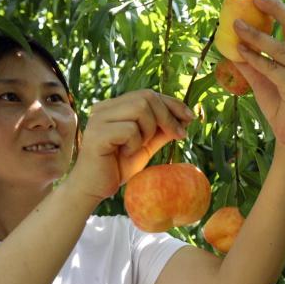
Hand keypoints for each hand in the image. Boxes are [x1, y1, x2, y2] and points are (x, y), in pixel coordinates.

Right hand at [65, 89, 194, 202]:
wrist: (94, 188)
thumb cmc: (117, 167)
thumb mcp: (146, 146)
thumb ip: (161, 131)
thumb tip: (184, 119)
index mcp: (114, 107)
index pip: (148, 94)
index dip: (172, 103)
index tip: (190, 117)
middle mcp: (104, 107)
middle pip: (146, 97)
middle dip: (167, 116)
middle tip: (177, 136)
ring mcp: (98, 119)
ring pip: (140, 109)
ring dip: (150, 130)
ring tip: (140, 147)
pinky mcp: (97, 134)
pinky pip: (130, 129)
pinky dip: (135, 143)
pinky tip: (126, 154)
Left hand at [232, 0, 284, 150]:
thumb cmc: (279, 106)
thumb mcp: (261, 79)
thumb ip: (251, 61)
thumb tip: (232, 44)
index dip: (280, 7)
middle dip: (277, 8)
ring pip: (281, 48)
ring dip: (257, 34)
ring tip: (236, 24)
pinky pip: (273, 69)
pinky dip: (256, 59)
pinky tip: (241, 52)